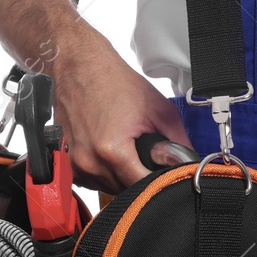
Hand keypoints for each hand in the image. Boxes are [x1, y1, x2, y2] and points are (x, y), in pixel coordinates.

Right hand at [52, 33, 190, 193]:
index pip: (143, 187)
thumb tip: (188, 162)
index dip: (159, 184)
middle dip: (142, 178)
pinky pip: (93, 180)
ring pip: (109, 188)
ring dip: (123, 177)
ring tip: (129, 150)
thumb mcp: (159, 109)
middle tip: (148, 156)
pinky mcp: (68, 161)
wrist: (79, 66)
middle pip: (126, 191)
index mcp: (111, 150)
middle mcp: (89, 161)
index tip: (166, 176)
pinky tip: (113, 153)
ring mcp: (75, 163)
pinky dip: (106, 172)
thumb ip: (178, 142)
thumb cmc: (112, 81)